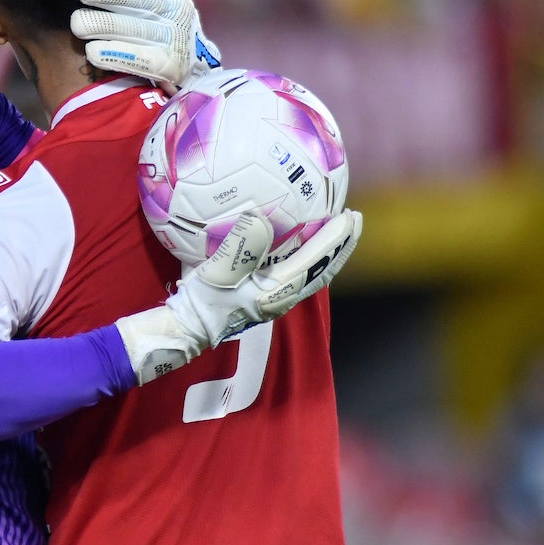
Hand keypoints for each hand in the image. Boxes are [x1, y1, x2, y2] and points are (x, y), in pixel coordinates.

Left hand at [72, 0, 221, 89]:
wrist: (194, 68)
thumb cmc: (167, 20)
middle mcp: (173, 12)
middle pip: (139, 0)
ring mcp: (172, 40)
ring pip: (135, 30)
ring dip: (105, 26)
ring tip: (77, 23)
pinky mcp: (169, 67)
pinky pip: (141, 61)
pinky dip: (117, 56)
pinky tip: (92, 52)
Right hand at [114, 209, 361, 383]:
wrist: (188, 329)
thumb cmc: (202, 302)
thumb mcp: (217, 271)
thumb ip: (240, 246)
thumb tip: (260, 218)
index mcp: (276, 290)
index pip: (315, 261)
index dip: (335, 239)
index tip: (349, 215)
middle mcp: (284, 297)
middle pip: (324, 269)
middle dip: (342, 244)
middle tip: (354, 218)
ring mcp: (277, 300)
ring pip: (314, 273)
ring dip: (330, 251)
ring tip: (338, 230)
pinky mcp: (267, 299)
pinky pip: (300, 274)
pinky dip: (312, 257)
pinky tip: (306, 244)